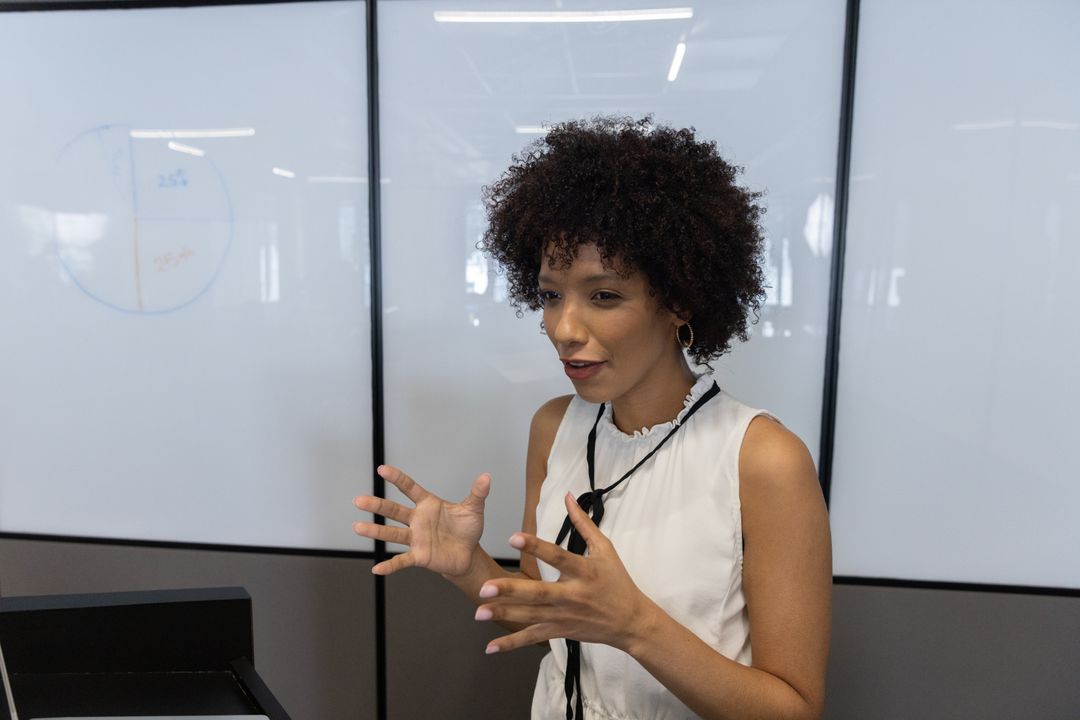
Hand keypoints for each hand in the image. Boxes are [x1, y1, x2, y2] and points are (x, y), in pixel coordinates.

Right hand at [353, 465, 488, 576]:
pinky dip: (390, 565)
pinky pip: (402, 560)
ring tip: (357, 527)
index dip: (397, 479)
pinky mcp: (420, 556)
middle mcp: (417, 520)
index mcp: (428, 505)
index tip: (382, 469)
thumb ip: (478, 493)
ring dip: (375, 532)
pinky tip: (376, 569)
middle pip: (394, 511)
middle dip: (377, 505)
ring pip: (392, 533)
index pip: (410, 488)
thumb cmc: (467, 529)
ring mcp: (416, 538)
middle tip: (358, 500)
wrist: (468, 554)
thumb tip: (487, 476)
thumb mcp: (474, 509)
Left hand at [475, 492, 654, 654]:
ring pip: (531, 616)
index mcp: (583, 571)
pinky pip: (533, 637)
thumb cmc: (618, 581)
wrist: (630, 622)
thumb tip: (568, 496)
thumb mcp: (605, 549)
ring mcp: (564, 616)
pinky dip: (512, 643)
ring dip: (504, 614)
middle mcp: (572, 595)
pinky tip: (490, 647)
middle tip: (485, 587)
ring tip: (478, 612)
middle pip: (538, 593)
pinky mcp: (560, 631)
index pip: (557, 557)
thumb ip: (583, 523)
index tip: (513, 537)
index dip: (536, 547)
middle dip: (510, 591)